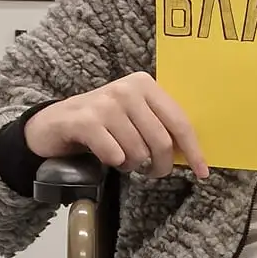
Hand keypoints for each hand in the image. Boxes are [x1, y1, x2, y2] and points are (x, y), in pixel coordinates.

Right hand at [25, 74, 208, 179]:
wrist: (54, 124)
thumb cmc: (102, 124)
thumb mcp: (134, 117)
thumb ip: (160, 126)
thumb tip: (192, 153)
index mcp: (145, 85)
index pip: (179, 122)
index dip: (193, 150)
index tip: (202, 172)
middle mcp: (127, 89)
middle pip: (161, 142)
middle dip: (160, 166)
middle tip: (152, 172)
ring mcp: (105, 103)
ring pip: (138, 152)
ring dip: (131, 165)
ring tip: (121, 158)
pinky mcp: (85, 120)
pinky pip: (115, 155)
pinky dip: (113, 163)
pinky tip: (105, 156)